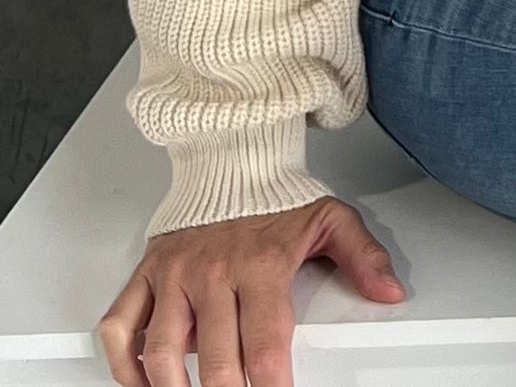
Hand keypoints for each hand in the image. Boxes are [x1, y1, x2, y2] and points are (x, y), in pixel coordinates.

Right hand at [96, 196, 404, 386]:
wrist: (232, 157)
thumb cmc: (276, 197)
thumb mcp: (330, 219)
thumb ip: (363, 257)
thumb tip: (389, 291)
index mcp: (262, 264)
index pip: (267, 343)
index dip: (273, 385)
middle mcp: (214, 273)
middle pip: (216, 360)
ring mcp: (175, 275)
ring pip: (162, 352)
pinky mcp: (146, 274)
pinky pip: (119, 327)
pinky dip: (123, 364)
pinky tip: (142, 383)